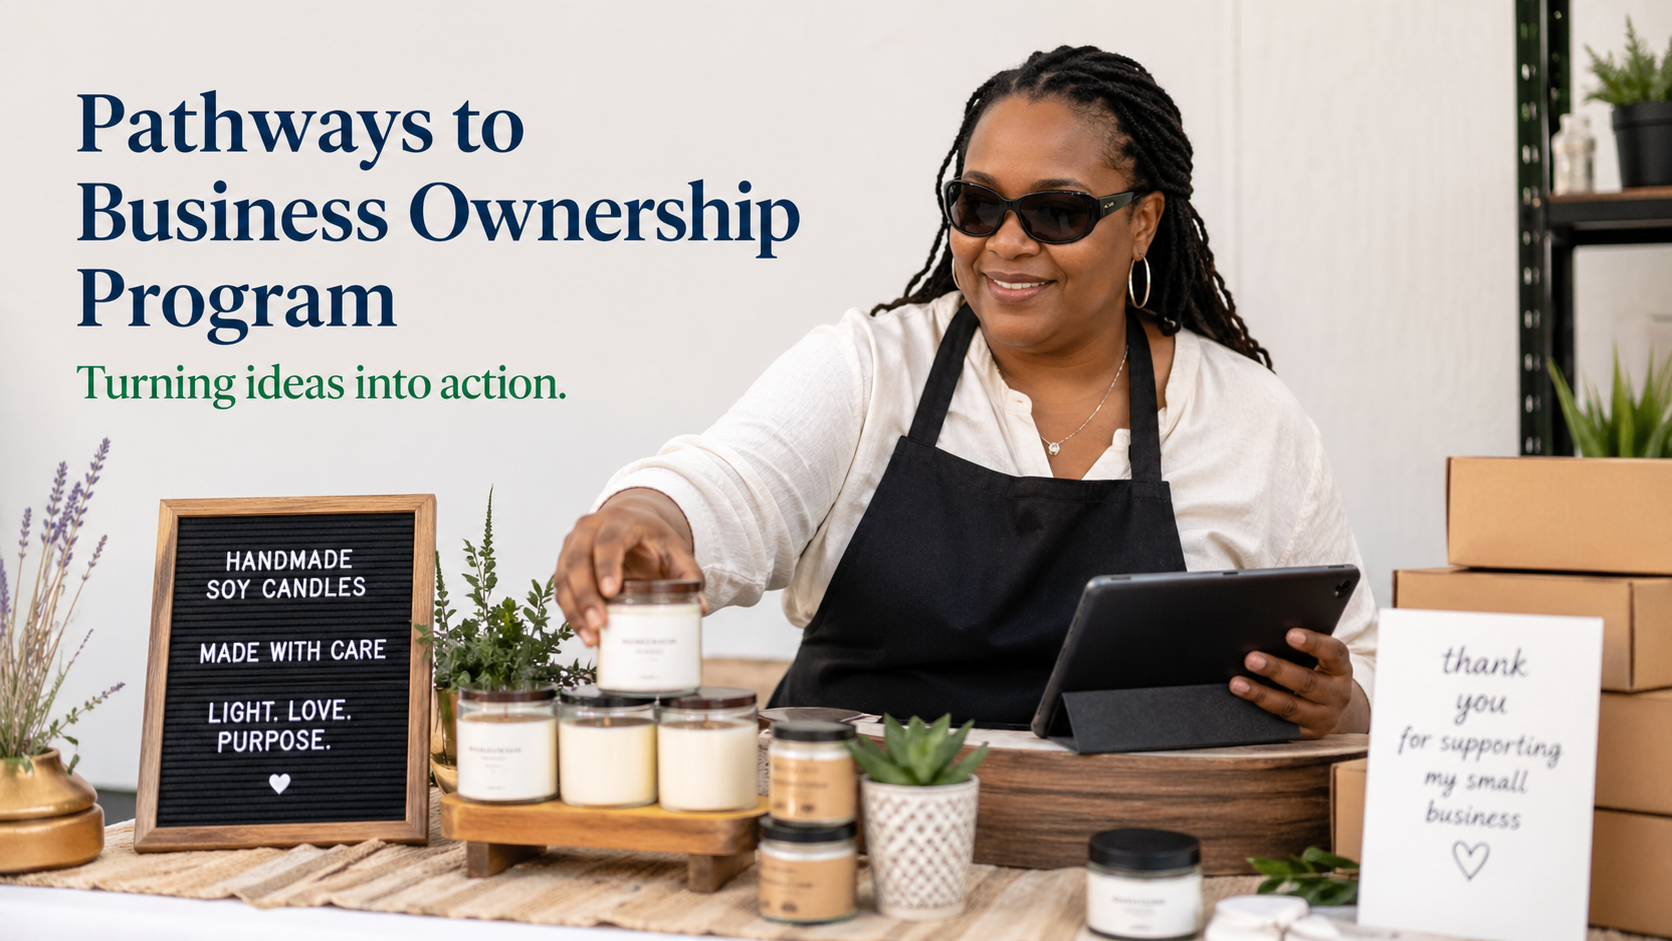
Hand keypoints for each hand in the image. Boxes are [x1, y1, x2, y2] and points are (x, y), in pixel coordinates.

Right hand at [553, 488, 702, 646]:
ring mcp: (572, 545)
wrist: (631, 522)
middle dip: (586, 594)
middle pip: (579, 560)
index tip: (611, 592)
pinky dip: (570, 613)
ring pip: (564, 577)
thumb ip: (688, 573)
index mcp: (619, 521)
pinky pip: (560, 589)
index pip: (608, 540)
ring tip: (592, 637)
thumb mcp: (674, 548)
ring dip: (575, 609)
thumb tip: (700, 607)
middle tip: (600, 623)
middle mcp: (589, 529)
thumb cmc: (652, 538)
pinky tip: (585, 634)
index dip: (607, 565)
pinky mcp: (564, 564)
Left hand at [1229, 628, 1368, 738]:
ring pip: (1291, 706)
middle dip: (1276, 669)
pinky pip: (1282, 722)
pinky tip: (1244, 700)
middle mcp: (1338, 694)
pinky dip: (1261, 710)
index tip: (1290, 634)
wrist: (1329, 710)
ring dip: (1261, 694)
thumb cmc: (1316, 673)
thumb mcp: (1319, 661)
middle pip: (1307, 681)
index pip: (1334, 652)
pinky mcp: (1308, 733)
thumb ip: (1300, 650)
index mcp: (1341, 668)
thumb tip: (1264, 633)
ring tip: (1237, 683)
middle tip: (1251, 659)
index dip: (1314, 643)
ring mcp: (1325, 716)